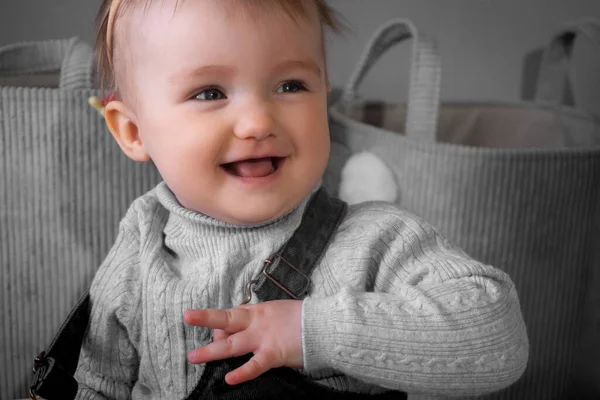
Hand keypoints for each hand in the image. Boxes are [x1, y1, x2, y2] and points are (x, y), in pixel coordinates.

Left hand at [184, 300, 302, 384]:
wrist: (324, 326)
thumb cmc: (304, 319)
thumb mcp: (280, 311)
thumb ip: (263, 321)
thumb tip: (250, 330)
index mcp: (259, 311)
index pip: (233, 314)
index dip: (220, 323)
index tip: (216, 332)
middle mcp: (257, 322)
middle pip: (226, 319)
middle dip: (206, 319)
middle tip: (187, 317)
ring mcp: (263, 338)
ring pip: (232, 344)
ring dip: (212, 350)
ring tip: (193, 356)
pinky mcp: (273, 354)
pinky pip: (254, 365)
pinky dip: (242, 372)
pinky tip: (230, 378)